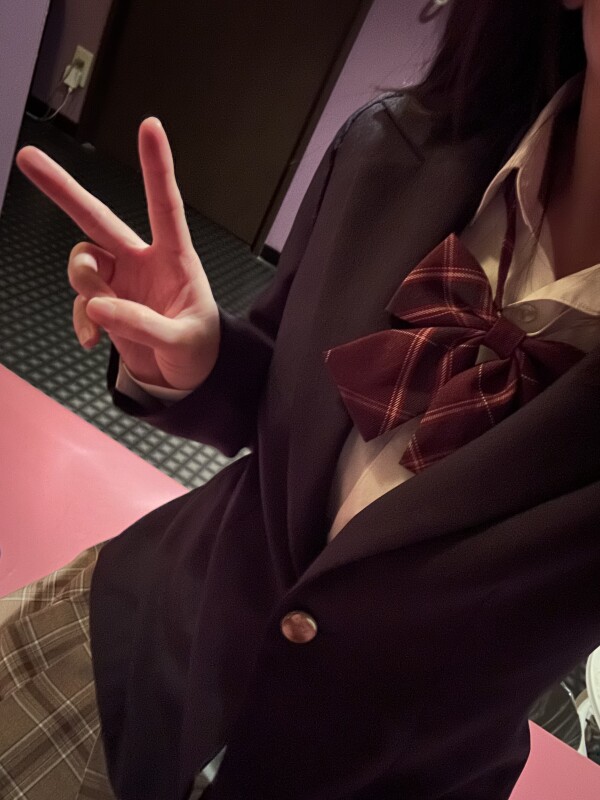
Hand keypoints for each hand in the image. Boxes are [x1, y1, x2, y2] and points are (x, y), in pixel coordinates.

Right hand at [16, 118, 219, 389]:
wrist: (186, 375)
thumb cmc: (198, 350)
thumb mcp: (182, 342)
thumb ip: (143, 325)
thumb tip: (97, 309)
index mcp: (175, 259)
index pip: (165, 206)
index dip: (157, 167)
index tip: (149, 125)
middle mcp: (142, 261)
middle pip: (98, 219)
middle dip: (64, 190)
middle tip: (27, 158)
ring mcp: (121, 280)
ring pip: (83, 263)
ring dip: (84, 283)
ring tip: (101, 316)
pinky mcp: (106, 302)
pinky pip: (81, 301)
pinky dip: (82, 320)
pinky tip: (92, 341)